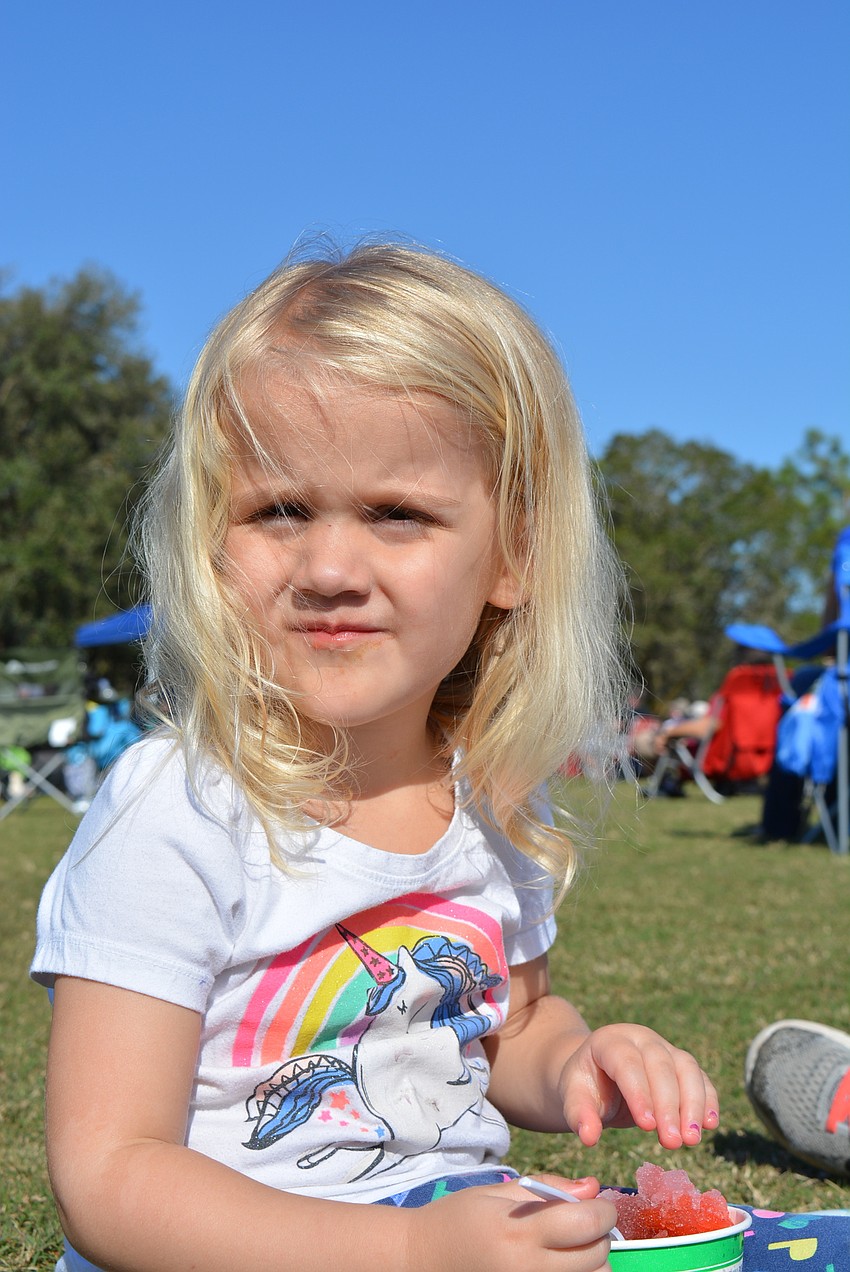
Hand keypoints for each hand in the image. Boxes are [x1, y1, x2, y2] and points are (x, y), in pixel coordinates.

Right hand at [404, 1176, 616, 1271]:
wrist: (422, 1259)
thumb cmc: (459, 1219)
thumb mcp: (498, 1191)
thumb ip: (548, 1189)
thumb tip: (592, 1188)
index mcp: (518, 1232)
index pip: (584, 1224)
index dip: (602, 1210)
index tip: (597, 1203)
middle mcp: (527, 1269)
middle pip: (595, 1258)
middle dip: (599, 1236)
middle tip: (583, 1223)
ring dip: (591, 1262)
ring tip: (570, 1246)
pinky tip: (558, 1263)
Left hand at [557, 1023, 719, 1148]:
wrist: (599, 1075)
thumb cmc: (586, 1087)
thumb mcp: (574, 1098)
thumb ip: (579, 1115)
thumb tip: (589, 1138)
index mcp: (609, 1041)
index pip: (626, 1063)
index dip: (638, 1093)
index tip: (647, 1126)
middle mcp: (640, 1039)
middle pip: (660, 1066)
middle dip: (669, 1106)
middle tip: (673, 1142)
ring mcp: (664, 1047)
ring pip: (686, 1068)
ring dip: (693, 1104)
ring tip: (692, 1139)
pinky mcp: (681, 1063)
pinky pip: (700, 1077)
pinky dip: (708, 1099)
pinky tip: (710, 1125)